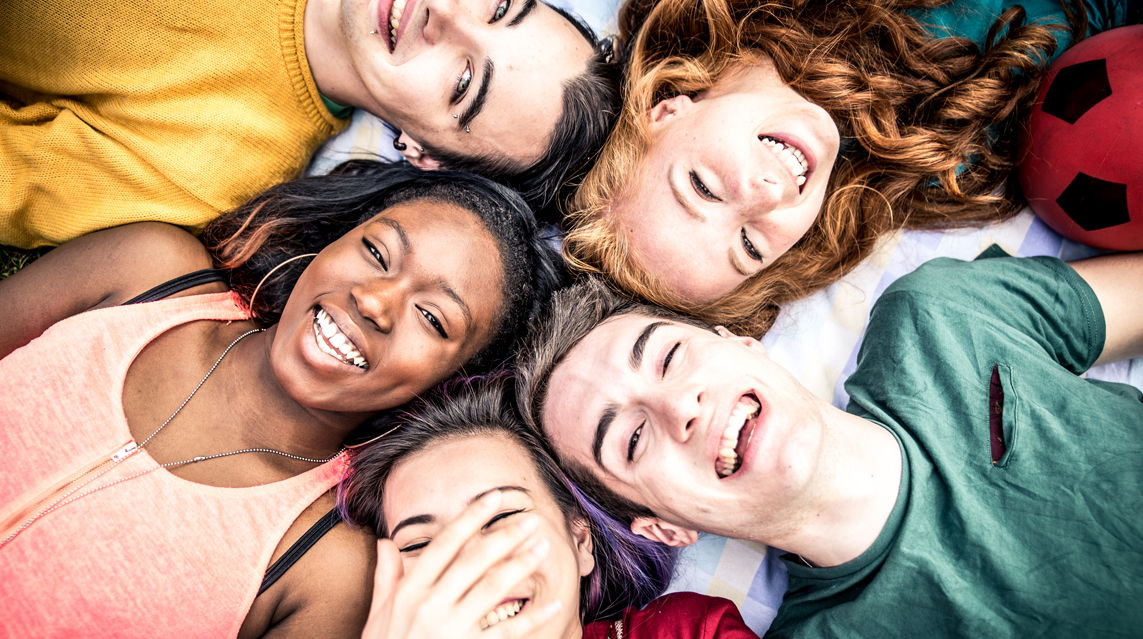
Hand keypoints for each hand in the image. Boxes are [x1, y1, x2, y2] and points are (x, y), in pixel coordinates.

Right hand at [362, 490, 561, 638]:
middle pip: (473, 562)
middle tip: (531, 519)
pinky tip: (554, 605)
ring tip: (542, 548)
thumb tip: (386, 543)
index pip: (444, 545)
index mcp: (409, 592)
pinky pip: (506, 631)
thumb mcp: (378, 615)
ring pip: (492, 589)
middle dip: (505, 537)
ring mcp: (451, 630)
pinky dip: (532, 619)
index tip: (495, 497)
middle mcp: (430, 606)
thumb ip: (386, 578)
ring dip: (520, 566)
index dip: (471, 518)